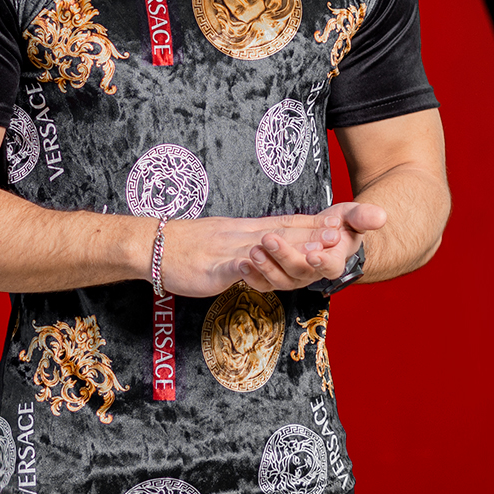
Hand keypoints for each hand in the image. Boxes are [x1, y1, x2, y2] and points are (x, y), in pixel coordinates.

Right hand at [157, 203, 385, 297]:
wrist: (153, 243)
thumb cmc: (188, 245)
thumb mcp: (226, 239)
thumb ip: (250, 242)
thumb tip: (272, 244)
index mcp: (247, 230)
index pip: (286, 224)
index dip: (313, 224)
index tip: (340, 224)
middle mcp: (242, 236)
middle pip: (282, 234)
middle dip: (312, 236)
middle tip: (340, 236)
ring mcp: (226, 250)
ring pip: (262, 249)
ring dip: (289, 250)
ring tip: (313, 252)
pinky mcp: (210, 267)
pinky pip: (228, 267)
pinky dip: (244, 267)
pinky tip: (255, 268)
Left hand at [240, 202, 385, 292]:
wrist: (326, 235)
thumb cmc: (341, 225)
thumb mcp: (353, 216)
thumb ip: (364, 216)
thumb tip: (380, 216)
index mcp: (334, 262)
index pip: (329, 267)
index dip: (322, 263)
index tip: (313, 254)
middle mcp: (312, 274)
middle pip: (299, 272)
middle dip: (284, 257)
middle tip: (270, 239)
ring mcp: (293, 278)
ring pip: (279, 281)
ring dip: (265, 267)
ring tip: (253, 250)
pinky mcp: (275, 277)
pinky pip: (262, 283)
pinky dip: (251, 276)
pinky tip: (241, 263)